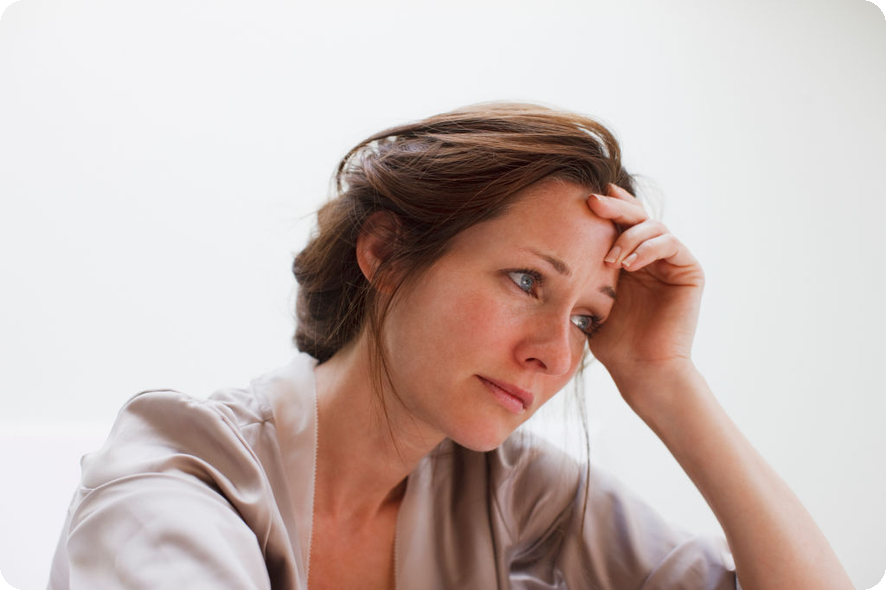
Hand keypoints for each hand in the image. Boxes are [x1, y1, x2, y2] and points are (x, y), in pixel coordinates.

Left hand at [585, 183, 704, 390]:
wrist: (641, 370)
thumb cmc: (613, 342)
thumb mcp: (589, 300)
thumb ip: (581, 272)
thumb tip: (548, 249)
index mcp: (628, 260)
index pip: (619, 223)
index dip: (607, 207)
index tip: (583, 197)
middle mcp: (651, 257)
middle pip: (637, 216)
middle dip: (615, 207)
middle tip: (593, 202)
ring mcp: (671, 263)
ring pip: (654, 226)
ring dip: (628, 236)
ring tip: (610, 259)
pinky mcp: (689, 272)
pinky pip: (670, 244)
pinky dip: (648, 248)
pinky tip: (629, 263)